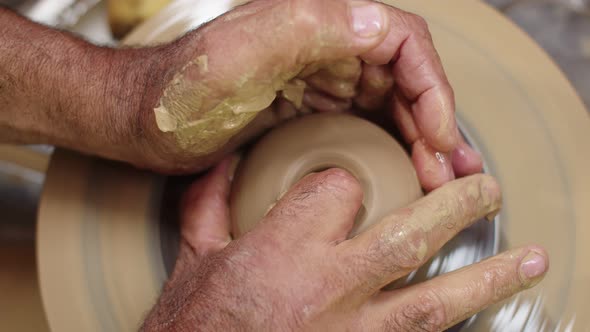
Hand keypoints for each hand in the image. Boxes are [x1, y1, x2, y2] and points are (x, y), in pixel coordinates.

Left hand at [130, 0, 481, 189]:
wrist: (144, 122)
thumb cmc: (179, 91)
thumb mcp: (236, 55)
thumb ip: (305, 29)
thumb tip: (378, 23)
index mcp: (316, 22)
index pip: (402, 42)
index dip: (431, 88)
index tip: (437, 136)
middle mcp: (325, 45)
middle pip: (404, 79)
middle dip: (434, 125)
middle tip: (450, 173)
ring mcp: (319, 79)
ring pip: (390, 104)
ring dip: (422, 140)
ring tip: (443, 179)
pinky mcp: (311, 109)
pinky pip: (366, 124)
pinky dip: (392, 147)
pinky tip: (405, 172)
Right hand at [141, 161, 547, 330]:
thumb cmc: (191, 330)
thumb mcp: (193, 262)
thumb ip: (211, 206)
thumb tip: (226, 164)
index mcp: (280, 252)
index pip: (338, 188)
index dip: (343, 181)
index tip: (344, 188)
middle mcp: (325, 291)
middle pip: (409, 234)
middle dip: (455, 206)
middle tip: (485, 189)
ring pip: (433, 301)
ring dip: (486, 277)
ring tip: (528, 259)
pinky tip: (476, 320)